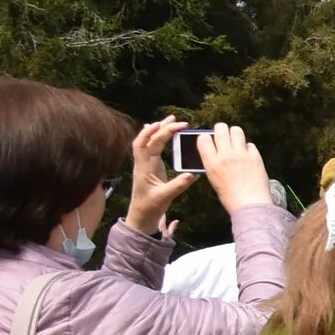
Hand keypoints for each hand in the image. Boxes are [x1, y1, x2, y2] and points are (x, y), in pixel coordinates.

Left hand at [124, 118, 194, 233]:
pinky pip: (150, 147)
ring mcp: (145, 164)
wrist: (141, 215)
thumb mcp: (165, 197)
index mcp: (144, 168)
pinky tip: (160, 131)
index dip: (158, 133)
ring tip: (171, 121)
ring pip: (148, 141)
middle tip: (175, 119)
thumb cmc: (151, 207)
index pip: (149, 145)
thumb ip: (178, 185)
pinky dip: (156, 137)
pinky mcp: (150, 166)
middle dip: (160, 127)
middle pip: (147, 139)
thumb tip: (193, 174)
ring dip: (158, 130)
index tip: (172, 126)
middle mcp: (143, 162)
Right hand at [197, 123, 269, 216]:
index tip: (209, 139)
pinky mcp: (255, 156)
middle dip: (221, 129)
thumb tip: (214, 150)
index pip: (203, 138)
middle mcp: (225, 155)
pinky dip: (248, 148)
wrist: (250, 205)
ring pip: (237, 130)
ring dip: (235, 134)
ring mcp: (241, 154)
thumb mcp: (214, 179)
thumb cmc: (230, 196)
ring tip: (236, 141)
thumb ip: (213, 162)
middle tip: (224, 135)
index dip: (206, 137)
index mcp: (211, 163)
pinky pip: (250, 144)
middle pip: (220, 128)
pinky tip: (247, 155)